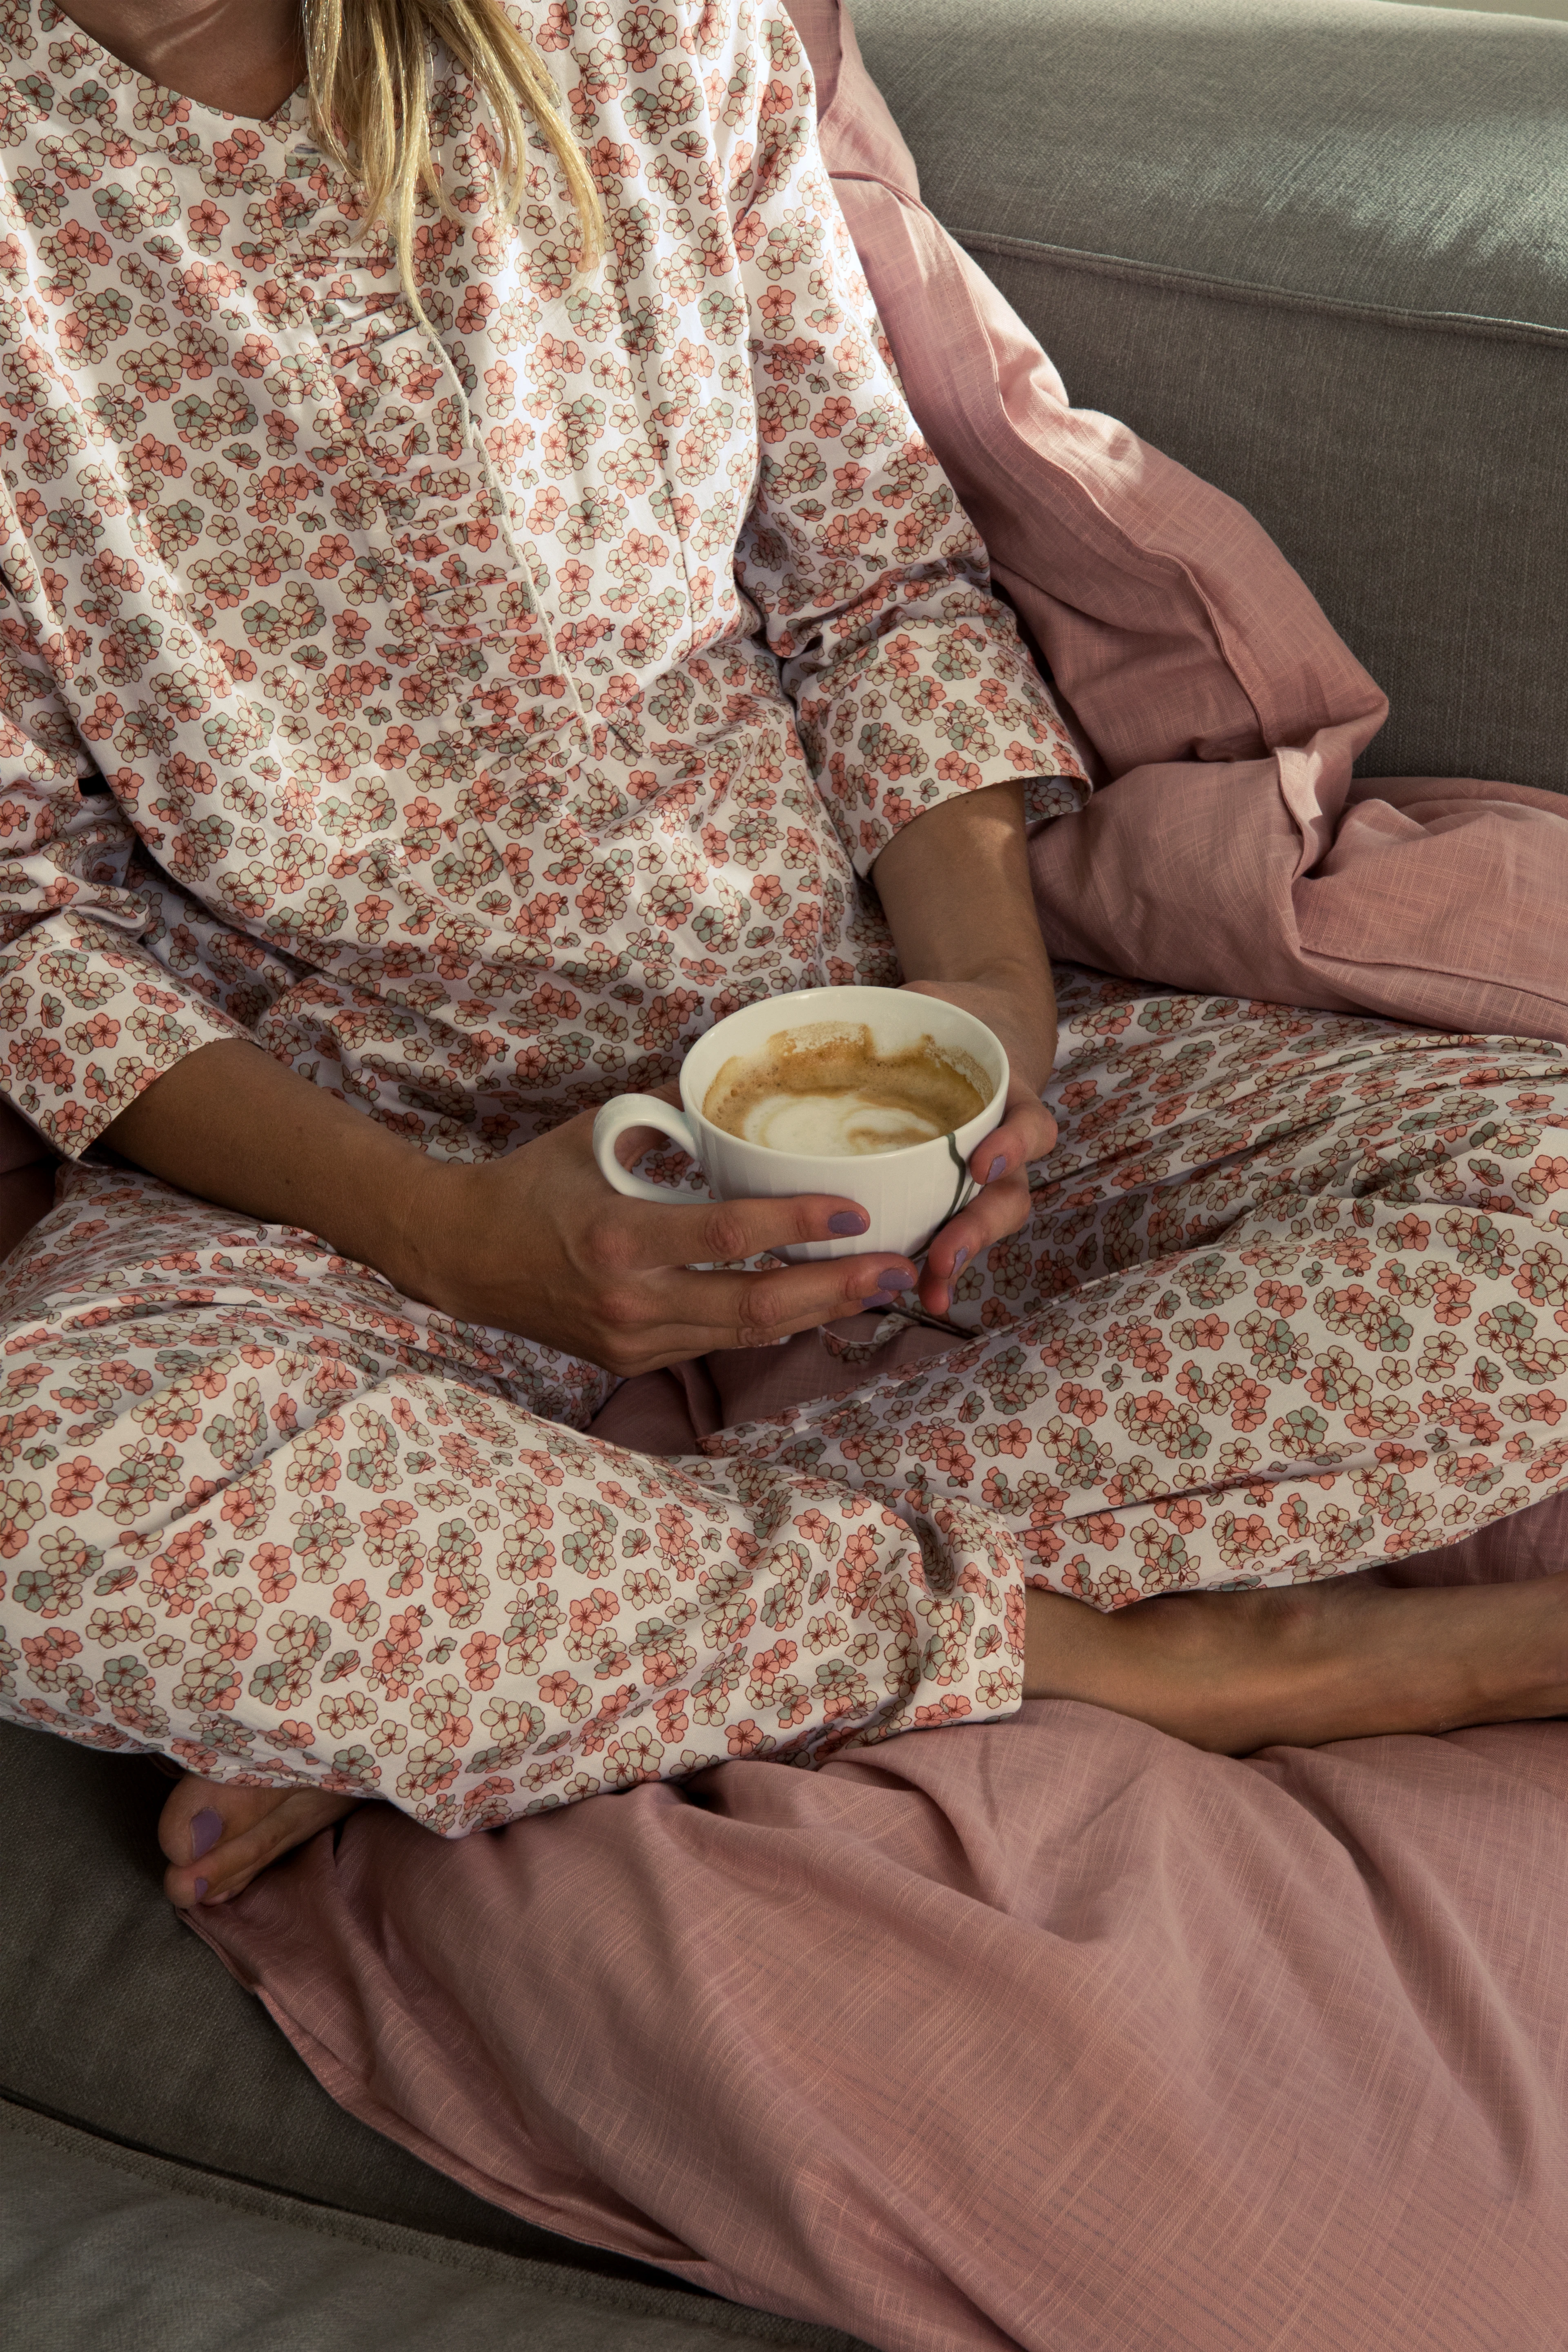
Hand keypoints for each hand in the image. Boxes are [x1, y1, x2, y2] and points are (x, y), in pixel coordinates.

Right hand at [405, 1096, 919, 1376]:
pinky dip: (771, 1323)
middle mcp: (633, 1301)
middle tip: (899, 1269)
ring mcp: (635, 1340)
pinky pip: (718, 1342)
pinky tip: (816, 1302)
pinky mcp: (635, 1360)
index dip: (798, 1222)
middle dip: (838, 1289)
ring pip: (746, 1334)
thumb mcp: (597, 1136)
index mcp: (621, 1239)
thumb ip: (671, 1114)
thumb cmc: (530, 1186)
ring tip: (878, 1289)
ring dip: (819, 1312)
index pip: (730, 1234)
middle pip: (757, 1305)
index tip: (855, 1209)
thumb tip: (737, 1078)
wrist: (462, 1258)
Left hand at [899, 974, 1057, 1319]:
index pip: (1029, 1124)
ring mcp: (987, 1175)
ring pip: (989, 1224)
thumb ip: (897, 1006)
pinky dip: (938, 1264)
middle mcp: (1005, 1144)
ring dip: (960, 1259)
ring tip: (931, 1291)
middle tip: (946, 1256)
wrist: (979, 1026)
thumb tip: (820, 1015)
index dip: (1012, 1144)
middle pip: (1010, 1196)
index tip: (982, 1160)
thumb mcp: (929, 1003)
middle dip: (978, 1229)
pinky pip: (956, 1230)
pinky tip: (913, 1292)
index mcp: (1010, 1097)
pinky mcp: (957, 1192)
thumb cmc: (948, 1019)